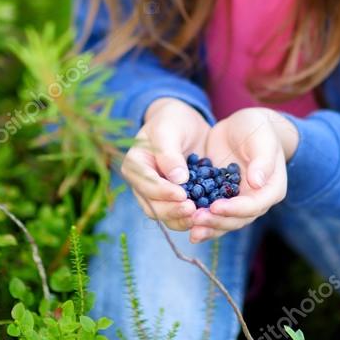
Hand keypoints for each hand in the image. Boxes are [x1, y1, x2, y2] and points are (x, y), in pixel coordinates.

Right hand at [120, 97, 209, 230]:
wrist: (184, 123)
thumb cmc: (172, 120)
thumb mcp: (169, 129)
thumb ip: (170, 153)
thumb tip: (177, 179)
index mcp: (134, 164)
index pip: (146, 182)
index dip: (163, 191)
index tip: (183, 194)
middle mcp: (141, 183)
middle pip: (152, 205)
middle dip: (172, 210)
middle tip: (193, 210)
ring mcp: (155, 194)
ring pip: (164, 214)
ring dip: (180, 219)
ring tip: (199, 217)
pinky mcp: (171, 199)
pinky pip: (177, 214)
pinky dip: (189, 218)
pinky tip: (205, 217)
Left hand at [188, 107, 297, 242]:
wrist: (243, 124)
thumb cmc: (257, 128)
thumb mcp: (261, 139)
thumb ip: (262, 160)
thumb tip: (257, 182)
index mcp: (271, 189)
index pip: (254, 205)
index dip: (235, 209)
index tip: (215, 207)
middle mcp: (257, 200)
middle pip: (238, 219)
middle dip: (217, 221)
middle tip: (196, 219)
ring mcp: (239, 201)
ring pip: (225, 221)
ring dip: (209, 227)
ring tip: (191, 230)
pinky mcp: (223, 197)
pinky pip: (214, 214)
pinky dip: (202, 221)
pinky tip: (186, 224)